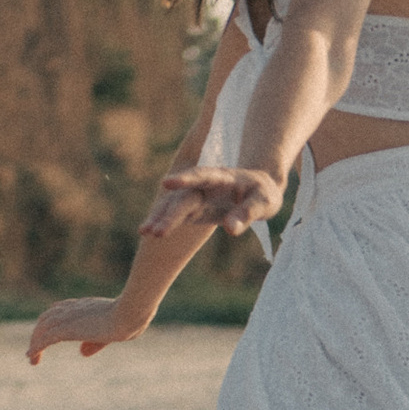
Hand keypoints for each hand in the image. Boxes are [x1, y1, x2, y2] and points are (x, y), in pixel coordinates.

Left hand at [26, 293, 134, 365]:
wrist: (129, 314)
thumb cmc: (129, 320)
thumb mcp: (111, 333)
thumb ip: (95, 343)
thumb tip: (82, 353)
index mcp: (84, 306)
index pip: (60, 309)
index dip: (51, 320)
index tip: (46, 331)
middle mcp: (72, 309)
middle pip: (46, 318)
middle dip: (39, 333)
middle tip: (35, 349)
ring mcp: (68, 318)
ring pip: (42, 329)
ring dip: (35, 343)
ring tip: (32, 359)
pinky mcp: (67, 329)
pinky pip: (45, 339)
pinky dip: (36, 348)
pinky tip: (32, 357)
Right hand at [149, 162, 282, 240]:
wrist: (260, 190)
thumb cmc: (264, 193)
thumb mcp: (265, 202)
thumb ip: (248, 213)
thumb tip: (230, 230)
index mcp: (223, 178)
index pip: (202, 177)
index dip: (185, 179)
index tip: (167, 183)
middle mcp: (206, 186)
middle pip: (184, 197)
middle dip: (168, 213)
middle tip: (154, 231)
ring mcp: (199, 197)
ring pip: (176, 206)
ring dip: (160, 218)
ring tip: (144, 232)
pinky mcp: (197, 210)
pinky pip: (178, 215)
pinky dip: (164, 222)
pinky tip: (149, 232)